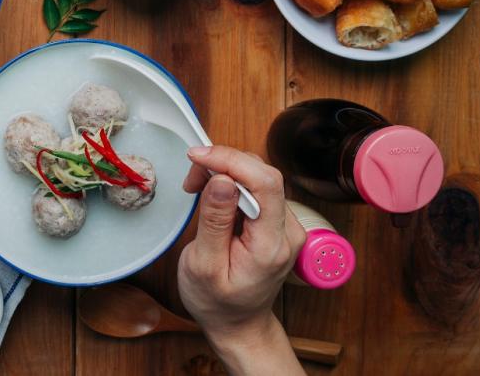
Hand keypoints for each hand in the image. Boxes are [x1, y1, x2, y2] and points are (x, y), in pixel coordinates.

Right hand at [177, 146, 305, 375]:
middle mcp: (287, 231)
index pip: (265, 183)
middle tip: (191, 177)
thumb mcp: (204, 265)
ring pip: (259, 176)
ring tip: (196, 186)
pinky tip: (211, 192)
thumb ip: (215, 221)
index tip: (197, 156)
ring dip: (225, 170)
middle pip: (263, 174)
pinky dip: (231, 181)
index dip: (230, 160)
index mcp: (272, 245)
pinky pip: (257, 187)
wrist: (238, 324)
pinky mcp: (276, 222)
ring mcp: (285, 226)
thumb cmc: (217, 302)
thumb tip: (222, 180)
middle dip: (224, 163)